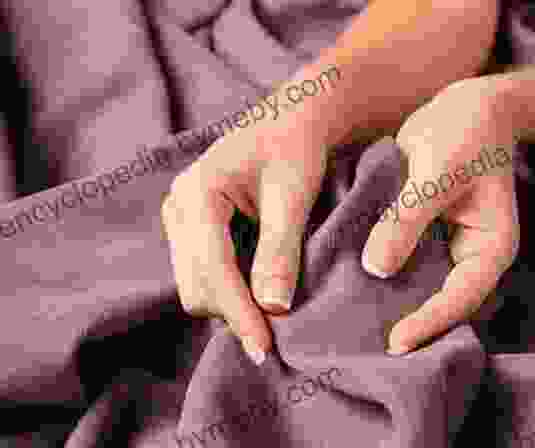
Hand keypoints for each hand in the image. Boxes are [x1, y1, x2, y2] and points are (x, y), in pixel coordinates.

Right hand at [161, 114, 327, 364]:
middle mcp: (178, 206)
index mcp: (197, 192)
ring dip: (231, 304)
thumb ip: (280, 250)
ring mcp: (180, 217)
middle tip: (275, 335)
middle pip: (196, 284)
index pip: (212, 269)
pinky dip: (230, 288)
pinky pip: (203, 272)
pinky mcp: (192, 227)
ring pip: (196, 284)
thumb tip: (273, 308)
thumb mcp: (292, 196)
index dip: (238, 313)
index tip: (264, 349)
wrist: (294, 119)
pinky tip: (260, 290)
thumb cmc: (297, 146)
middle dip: (233, 312)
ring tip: (271, 313)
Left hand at [360, 77, 519, 354]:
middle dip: (408, 325)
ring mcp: (444, 249)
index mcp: (490, 249)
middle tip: (364, 352)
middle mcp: (469, 257)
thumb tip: (375, 268)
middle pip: (440, 304)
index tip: (394, 344)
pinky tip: (346, 287)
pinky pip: (401, 264)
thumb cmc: (463, 133)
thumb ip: (407, 219)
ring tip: (350, 329)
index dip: (429, 323)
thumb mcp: (436, 172)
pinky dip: (379, 276)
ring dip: (389, 304)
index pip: (460, 298)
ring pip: (417, 288)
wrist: (466, 107)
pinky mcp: (422, 237)